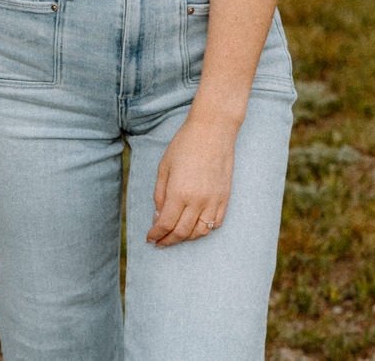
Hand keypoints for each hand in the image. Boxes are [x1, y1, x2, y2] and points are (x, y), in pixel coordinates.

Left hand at [148, 115, 237, 246]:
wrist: (213, 131)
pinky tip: (195, 228)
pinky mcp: (225, 198)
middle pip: (182, 232)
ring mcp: (213, 201)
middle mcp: (197, 201)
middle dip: (168, 241)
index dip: (156, 235)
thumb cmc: (184, 145)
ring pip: (200, 232)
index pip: (166, 224)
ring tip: (176, 237)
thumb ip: (160, 194)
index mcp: (178, 192)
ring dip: (186, 238)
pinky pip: (216, 223)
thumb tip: (158, 217)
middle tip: (159, 243)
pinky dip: (204, 230)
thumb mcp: (164, 167)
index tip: (150, 239)